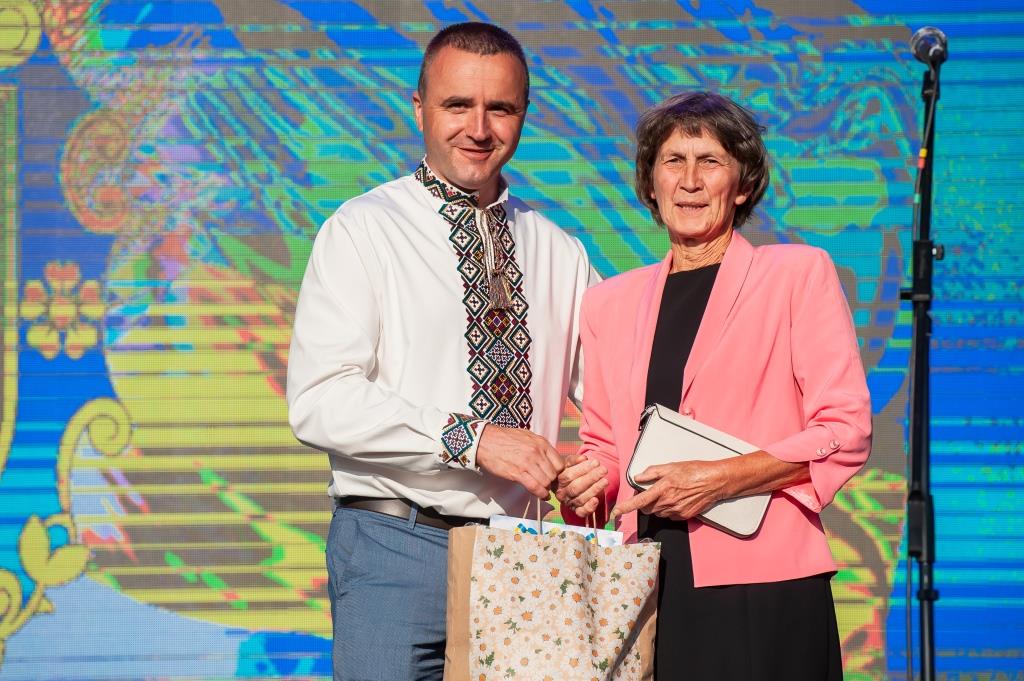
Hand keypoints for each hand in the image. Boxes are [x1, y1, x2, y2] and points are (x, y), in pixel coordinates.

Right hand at [475, 425, 564, 498]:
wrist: (485, 441)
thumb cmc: (505, 438)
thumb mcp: (527, 436)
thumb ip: (540, 447)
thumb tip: (549, 459)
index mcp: (541, 443)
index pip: (560, 463)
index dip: (558, 472)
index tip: (554, 476)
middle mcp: (537, 453)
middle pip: (554, 474)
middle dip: (552, 482)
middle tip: (549, 486)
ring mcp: (528, 463)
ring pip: (546, 482)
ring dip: (546, 489)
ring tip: (543, 490)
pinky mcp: (517, 473)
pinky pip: (535, 487)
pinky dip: (540, 494)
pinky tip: (541, 495)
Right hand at [554, 454, 608, 517]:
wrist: (571, 485)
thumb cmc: (570, 471)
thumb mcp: (568, 463)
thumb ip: (574, 460)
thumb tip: (583, 458)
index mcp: (558, 482)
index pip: (568, 476)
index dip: (583, 469)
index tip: (596, 462)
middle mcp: (562, 494)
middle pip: (575, 487)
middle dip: (591, 478)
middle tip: (604, 470)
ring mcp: (569, 504)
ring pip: (581, 498)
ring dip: (594, 489)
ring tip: (605, 481)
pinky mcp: (577, 511)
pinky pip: (582, 512)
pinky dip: (589, 507)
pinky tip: (596, 500)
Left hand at [610, 460, 727, 521]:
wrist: (714, 482)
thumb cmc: (694, 471)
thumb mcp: (671, 466)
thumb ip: (652, 472)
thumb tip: (638, 477)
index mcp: (662, 489)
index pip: (639, 501)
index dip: (626, 507)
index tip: (616, 512)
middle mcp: (668, 502)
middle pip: (647, 509)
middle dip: (645, 502)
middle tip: (653, 491)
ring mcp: (676, 511)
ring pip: (658, 512)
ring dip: (657, 506)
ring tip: (669, 493)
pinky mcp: (684, 516)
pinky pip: (669, 515)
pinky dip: (669, 509)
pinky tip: (677, 499)